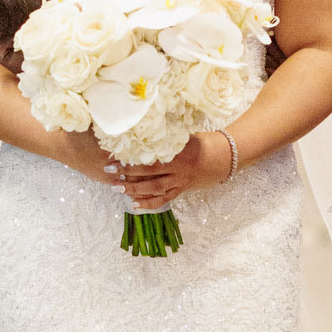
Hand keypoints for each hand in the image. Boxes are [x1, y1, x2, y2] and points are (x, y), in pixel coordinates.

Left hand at [100, 132, 230, 208]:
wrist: (222, 158)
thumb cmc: (201, 142)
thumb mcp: (185, 134)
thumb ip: (167, 135)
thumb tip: (143, 125)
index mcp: (178, 152)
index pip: (151, 156)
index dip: (133, 157)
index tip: (116, 156)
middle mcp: (178, 168)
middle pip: (150, 173)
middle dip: (129, 174)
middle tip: (110, 171)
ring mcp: (180, 181)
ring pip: (155, 189)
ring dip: (136, 190)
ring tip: (118, 189)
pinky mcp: (181, 190)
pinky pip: (164, 200)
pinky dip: (149, 204)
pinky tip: (135, 205)